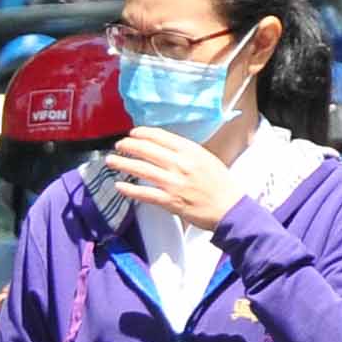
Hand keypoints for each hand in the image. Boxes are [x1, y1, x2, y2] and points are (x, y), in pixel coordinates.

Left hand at [99, 125, 240, 230]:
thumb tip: (164, 146)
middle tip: (119, 146)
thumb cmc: (221, 184)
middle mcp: (180, 164)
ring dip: (123, 164)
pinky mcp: (170, 201)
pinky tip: (119, 186)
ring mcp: (174, 183)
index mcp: (190, 151)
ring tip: (111, 161)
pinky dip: (130, 189)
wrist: (230, 207)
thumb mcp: (206, 158)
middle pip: (147, 150)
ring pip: (142, 169)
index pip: (160, 136)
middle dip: (128, 146)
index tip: (133, 134)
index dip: (142, 133)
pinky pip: (145, 193)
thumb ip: (186, 152)